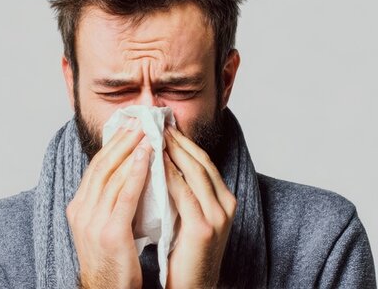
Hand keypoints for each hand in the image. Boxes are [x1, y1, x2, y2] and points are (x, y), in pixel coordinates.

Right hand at [66, 118, 152, 288]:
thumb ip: (111, 203)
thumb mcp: (104, 227)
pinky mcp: (110, 233)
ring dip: (131, 150)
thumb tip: (129, 175)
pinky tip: (149, 157)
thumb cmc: (112, 263)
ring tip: (148, 131)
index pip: (95, 167)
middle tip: (140, 120)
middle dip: (122, 140)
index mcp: (78, 208)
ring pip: (112, 176)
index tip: (129, 126)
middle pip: (102, 166)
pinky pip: (125, 196)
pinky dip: (136, 172)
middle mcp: (81, 211)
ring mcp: (93, 222)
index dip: (113, 144)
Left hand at [162, 126, 236, 287]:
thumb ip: (182, 194)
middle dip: (177, 139)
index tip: (162, 125)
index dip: (182, 141)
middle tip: (155, 121)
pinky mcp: (204, 228)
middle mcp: (226, 203)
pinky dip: (168, 174)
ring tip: (152, 134)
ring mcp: (218, 215)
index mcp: (224, 199)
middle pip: (200, 160)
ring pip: (194, 171)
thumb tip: (162, 165)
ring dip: (172, 150)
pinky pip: (183, 193)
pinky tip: (154, 162)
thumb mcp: (188, 218)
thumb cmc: (185, 256)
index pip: (202, 161)